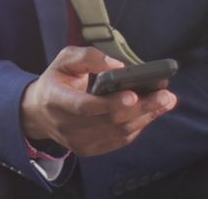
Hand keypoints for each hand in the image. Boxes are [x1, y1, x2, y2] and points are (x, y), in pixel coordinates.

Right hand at [21, 46, 177, 156]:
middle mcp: (66, 126)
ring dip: (146, 117)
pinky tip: (152, 112)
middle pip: (109, 121)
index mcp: (56, 100)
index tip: (133, 94)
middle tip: (165, 95)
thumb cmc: (57, 80)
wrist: (41, 112)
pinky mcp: (89, 149)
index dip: (109, 103)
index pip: (83, 106)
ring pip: (118, 133)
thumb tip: (118, 66)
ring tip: (166, 101)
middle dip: (141, 108)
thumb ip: (88, 57)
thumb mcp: (64, 60)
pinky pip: (119, 140)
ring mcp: (78, 142)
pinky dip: (139, 126)